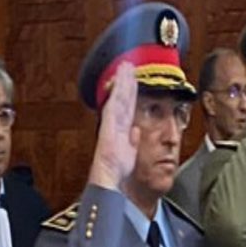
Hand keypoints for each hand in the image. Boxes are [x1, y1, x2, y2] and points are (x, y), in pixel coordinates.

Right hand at [87, 64, 138, 191]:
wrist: (108, 181)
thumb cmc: (117, 171)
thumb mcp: (129, 154)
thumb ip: (132, 141)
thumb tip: (136, 131)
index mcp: (120, 130)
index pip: (126, 107)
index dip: (129, 93)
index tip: (132, 79)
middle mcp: (114, 125)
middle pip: (121, 99)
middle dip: (125, 82)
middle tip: (128, 65)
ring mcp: (111, 126)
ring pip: (118, 100)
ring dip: (122, 83)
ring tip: (126, 67)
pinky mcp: (109, 128)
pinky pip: (114, 108)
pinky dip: (117, 95)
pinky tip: (120, 84)